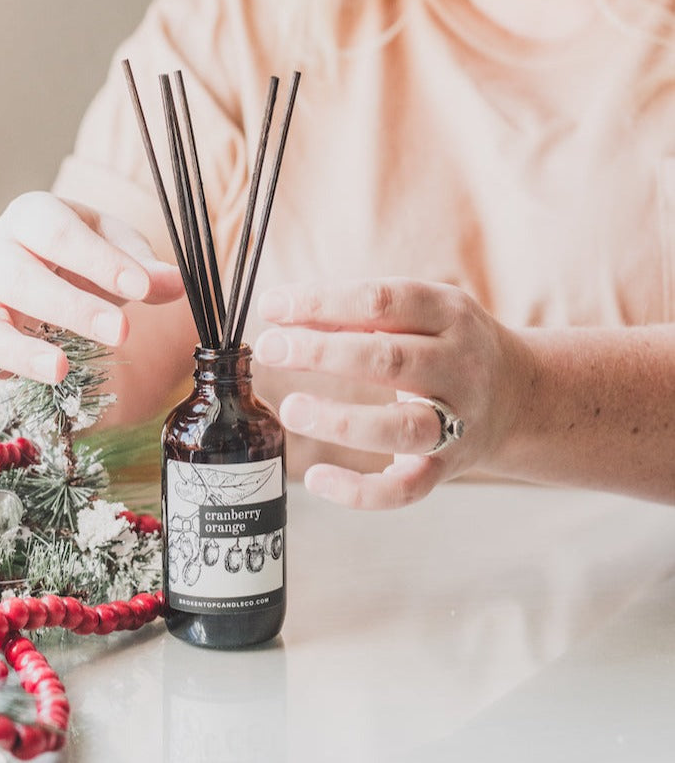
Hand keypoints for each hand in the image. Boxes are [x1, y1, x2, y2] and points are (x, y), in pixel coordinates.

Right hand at [0, 192, 183, 421]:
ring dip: (22, 350)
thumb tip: (176, 283)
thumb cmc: (86, 253)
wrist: (52, 265)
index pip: (61, 233)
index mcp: (33, 217)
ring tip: (62, 370)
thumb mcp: (119, 247)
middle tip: (121, 331)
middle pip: (22, 277)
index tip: (142, 286)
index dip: (100, 260)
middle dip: (72, 306)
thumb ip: (144, 266)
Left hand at [253, 278, 532, 508]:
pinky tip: (317, 479)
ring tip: (291, 409)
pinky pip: (406, 489)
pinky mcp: (447, 468)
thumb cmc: (444, 345)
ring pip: (400, 428)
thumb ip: (356, 312)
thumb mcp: (418, 312)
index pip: (381, 301)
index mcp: (449, 314)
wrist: (521, 397)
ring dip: (340, 421)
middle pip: (389, 359)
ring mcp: (458, 422)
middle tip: (271, 348)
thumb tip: (283, 313)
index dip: (322, 301)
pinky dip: (360, 492)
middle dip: (322, 353)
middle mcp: (459, 367)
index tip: (272, 305)